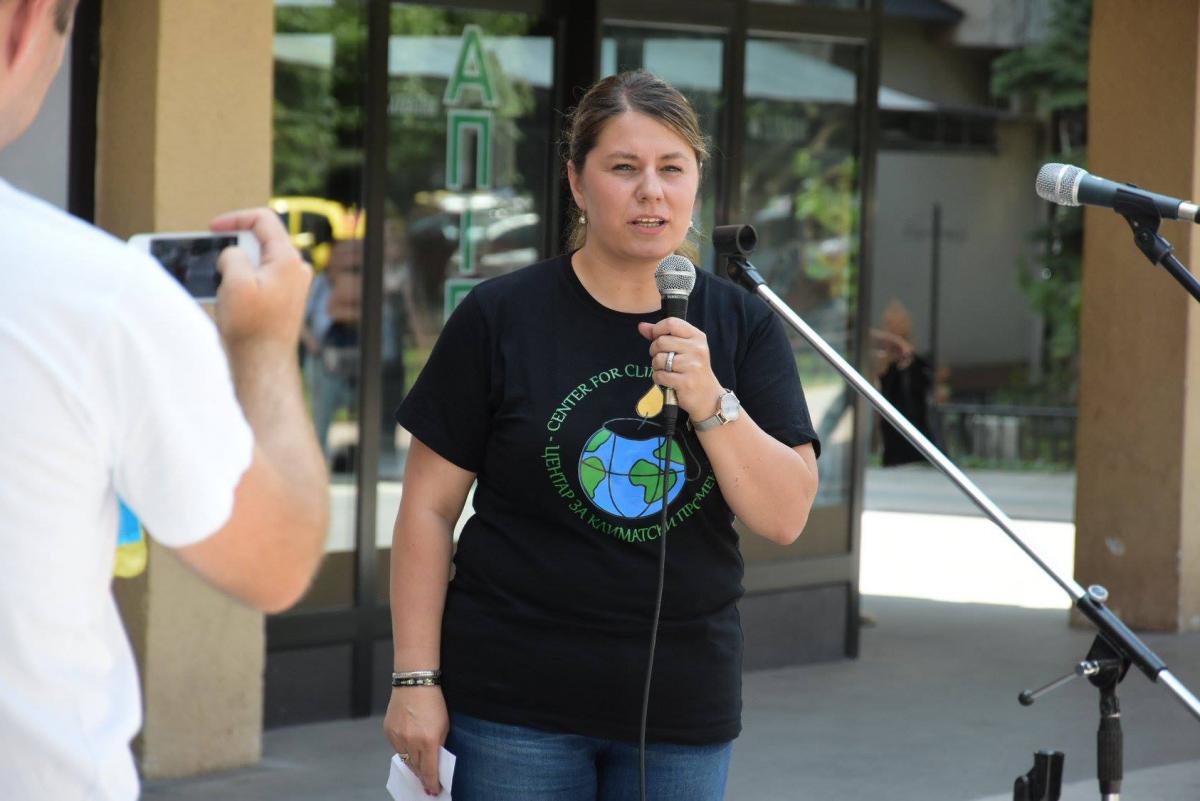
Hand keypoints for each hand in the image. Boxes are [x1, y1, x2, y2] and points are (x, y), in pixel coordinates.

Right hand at [210, 207, 310, 352]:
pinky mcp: (283, 300)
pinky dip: (242, 280)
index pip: (264, 219)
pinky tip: (227, 295)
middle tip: (214, 260)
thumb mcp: (235, 281)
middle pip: (261, 240)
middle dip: (234, 246)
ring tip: (220, 283)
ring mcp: (291, 286)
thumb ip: (232, 255)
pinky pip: (260, 279)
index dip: (235, 218)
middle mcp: (296, 270)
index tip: (212, 228)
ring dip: (236, 265)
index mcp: (289, 259)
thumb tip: (233, 254)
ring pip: (259, 261)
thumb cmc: (252, 327)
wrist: (263, 364)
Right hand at [383, 686, 448, 795]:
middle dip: (422, 775)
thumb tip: (435, 762)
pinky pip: (396, 747)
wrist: (414, 683)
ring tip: (419, 764)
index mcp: (428, 741)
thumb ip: (439, 745)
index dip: (431, 783)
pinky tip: (409, 745)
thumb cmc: (434, 702)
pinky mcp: (388, 731)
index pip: (429, 770)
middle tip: (427, 780)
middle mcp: (411, 741)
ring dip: (413, 763)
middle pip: (416, 768)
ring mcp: (398, 737)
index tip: (434, 790)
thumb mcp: (444, 725)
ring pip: (405, 759)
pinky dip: (403, 749)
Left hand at [638, 318, 722, 419]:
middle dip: (654, 351)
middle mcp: (697, 349)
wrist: (708, 397)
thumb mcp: (684, 349)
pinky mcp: (685, 382)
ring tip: (666, 370)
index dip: (657, 329)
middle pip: (661, 341)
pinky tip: (667, 381)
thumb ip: (663, 335)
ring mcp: (692, 366)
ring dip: (656, 367)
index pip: (671, 323)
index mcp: (697, 337)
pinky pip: (660, 375)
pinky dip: (658, 379)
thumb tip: (641, 326)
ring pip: (658, 359)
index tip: (656, 338)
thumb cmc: (693, 370)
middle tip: (661, 359)